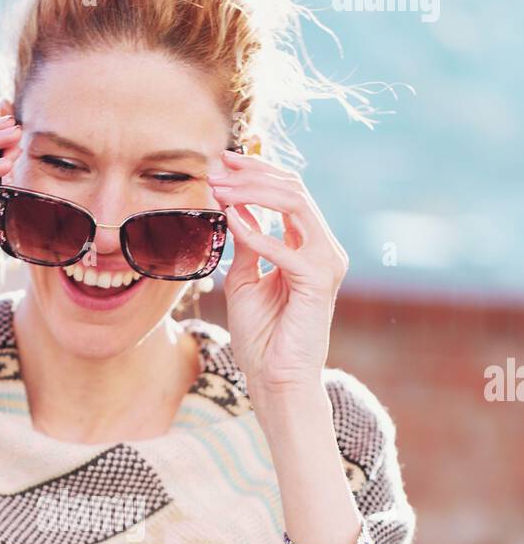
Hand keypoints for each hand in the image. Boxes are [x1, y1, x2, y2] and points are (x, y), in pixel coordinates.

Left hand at [207, 151, 348, 399]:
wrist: (275, 379)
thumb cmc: (261, 336)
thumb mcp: (245, 279)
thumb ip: (247, 242)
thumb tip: (235, 207)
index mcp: (310, 246)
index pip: (288, 192)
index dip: (256, 173)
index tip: (221, 164)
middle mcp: (325, 249)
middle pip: (293, 189)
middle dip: (253, 174)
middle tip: (217, 167)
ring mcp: (326, 263)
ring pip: (295, 204)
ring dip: (253, 192)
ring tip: (220, 188)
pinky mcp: (319, 282)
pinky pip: (285, 247)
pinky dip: (256, 232)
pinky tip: (229, 219)